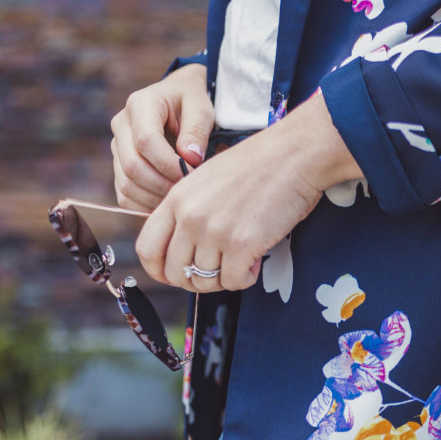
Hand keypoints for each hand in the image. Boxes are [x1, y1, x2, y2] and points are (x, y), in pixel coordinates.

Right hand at [110, 63, 212, 211]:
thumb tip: (190, 158)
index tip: (193, 174)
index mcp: (140, 105)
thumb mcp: (201, 109)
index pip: (146, 141)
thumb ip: (196, 131)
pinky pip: (125, 195)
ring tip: (181, 197)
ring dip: (155, 198)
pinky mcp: (119, 165)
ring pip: (127, 183)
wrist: (177, 99)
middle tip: (189, 191)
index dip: (169, 164)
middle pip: (133, 165)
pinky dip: (145, 205)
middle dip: (163, 184)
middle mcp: (121, 125)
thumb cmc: (191, 103)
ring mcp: (117, 147)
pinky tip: (168, 203)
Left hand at [135, 92, 362, 292]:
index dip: (159, 270)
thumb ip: (189, 211)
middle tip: (216, 273)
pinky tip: (255, 261)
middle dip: (195, 281)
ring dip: (224, 278)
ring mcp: (214, 232)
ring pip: (204, 281)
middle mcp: (190, 218)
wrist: (293, 157)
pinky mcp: (241, 245)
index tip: (175, 274)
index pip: (147, 248)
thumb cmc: (258, 167)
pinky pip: (233, 282)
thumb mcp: (207, 182)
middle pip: (175, 273)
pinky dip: (245, 278)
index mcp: (177, 200)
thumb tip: (186, 250)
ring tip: (242, 261)